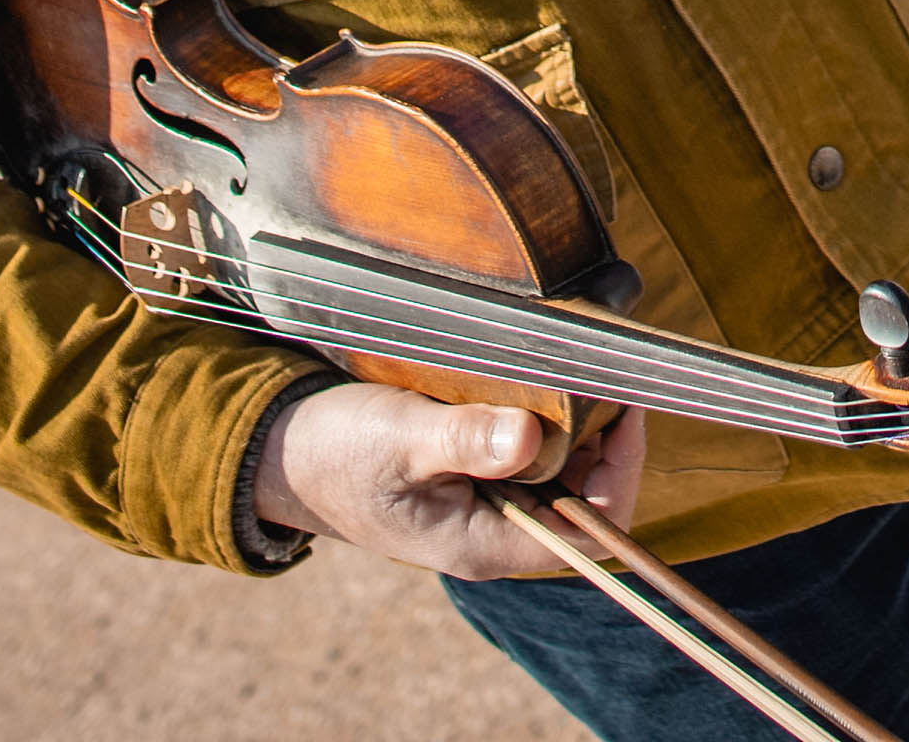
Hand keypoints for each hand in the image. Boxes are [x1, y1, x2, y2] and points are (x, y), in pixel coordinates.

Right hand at [254, 382, 645, 576]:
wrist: (284, 450)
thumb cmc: (337, 452)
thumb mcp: (401, 438)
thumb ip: (466, 439)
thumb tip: (530, 438)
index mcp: (485, 544)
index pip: (589, 532)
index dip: (620, 473)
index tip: (624, 407)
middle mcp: (495, 530)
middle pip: (584, 497)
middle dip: (604, 438)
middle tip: (605, 371)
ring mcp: (485, 501)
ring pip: (561, 469)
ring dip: (577, 422)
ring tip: (579, 364)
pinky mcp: (472, 469)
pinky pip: (529, 449)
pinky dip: (544, 413)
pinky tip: (540, 373)